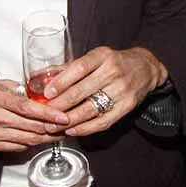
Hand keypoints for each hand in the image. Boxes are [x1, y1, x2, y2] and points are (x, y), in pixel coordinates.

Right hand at [0, 78, 68, 151]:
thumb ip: (19, 89)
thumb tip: (40, 94)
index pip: (28, 108)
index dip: (49, 114)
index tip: (64, 116)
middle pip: (30, 126)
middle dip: (53, 128)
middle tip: (68, 125)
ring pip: (26, 139)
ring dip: (45, 138)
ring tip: (60, 133)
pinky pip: (15, 146)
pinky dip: (30, 143)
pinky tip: (41, 138)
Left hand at [42, 47, 166, 136]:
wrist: (145, 69)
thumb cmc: (115, 62)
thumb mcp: (94, 58)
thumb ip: (67, 68)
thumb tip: (40, 78)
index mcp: (103, 56)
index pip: (79, 68)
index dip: (61, 82)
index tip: (47, 93)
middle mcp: (113, 71)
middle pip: (82, 91)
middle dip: (60, 105)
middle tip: (43, 115)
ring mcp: (122, 89)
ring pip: (90, 109)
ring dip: (69, 121)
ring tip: (53, 127)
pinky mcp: (127, 106)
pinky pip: (103, 121)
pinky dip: (85, 128)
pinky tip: (72, 130)